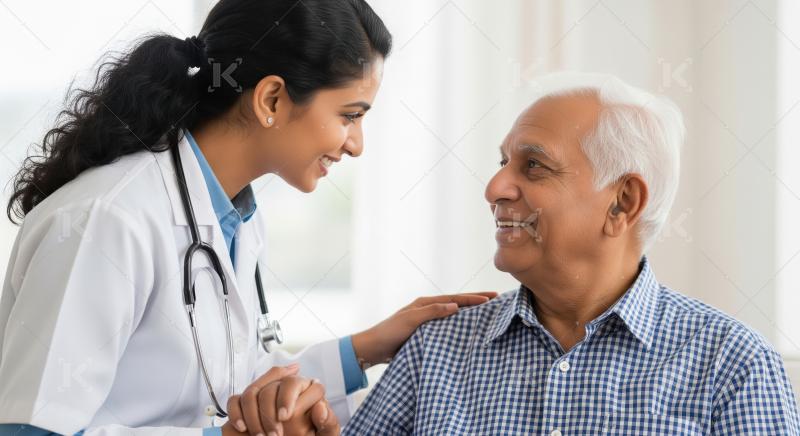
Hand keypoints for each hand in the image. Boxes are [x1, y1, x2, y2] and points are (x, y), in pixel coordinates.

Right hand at [224, 369, 339, 435]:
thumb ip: (328, 425)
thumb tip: (321, 408)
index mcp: (305, 395)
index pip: (294, 382)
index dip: (288, 397)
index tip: (286, 417)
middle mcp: (283, 392)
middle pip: (270, 387)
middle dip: (269, 412)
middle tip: (275, 434)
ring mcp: (262, 399)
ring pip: (251, 393)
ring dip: (254, 417)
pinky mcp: (243, 408)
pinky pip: (234, 401)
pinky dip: (236, 414)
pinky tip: (243, 428)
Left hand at [351, 292, 496, 366]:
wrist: (373, 348)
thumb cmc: (390, 332)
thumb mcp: (411, 320)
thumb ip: (432, 312)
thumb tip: (455, 306)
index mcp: (425, 303)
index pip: (454, 298)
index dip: (472, 298)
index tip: (491, 298)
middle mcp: (427, 310)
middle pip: (456, 304)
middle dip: (475, 301)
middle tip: (496, 300)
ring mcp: (427, 322)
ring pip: (453, 316)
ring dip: (469, 314)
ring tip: (488, 314)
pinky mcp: (425, 334)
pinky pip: (447, 328)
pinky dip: (459, 328)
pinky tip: (468, 333)